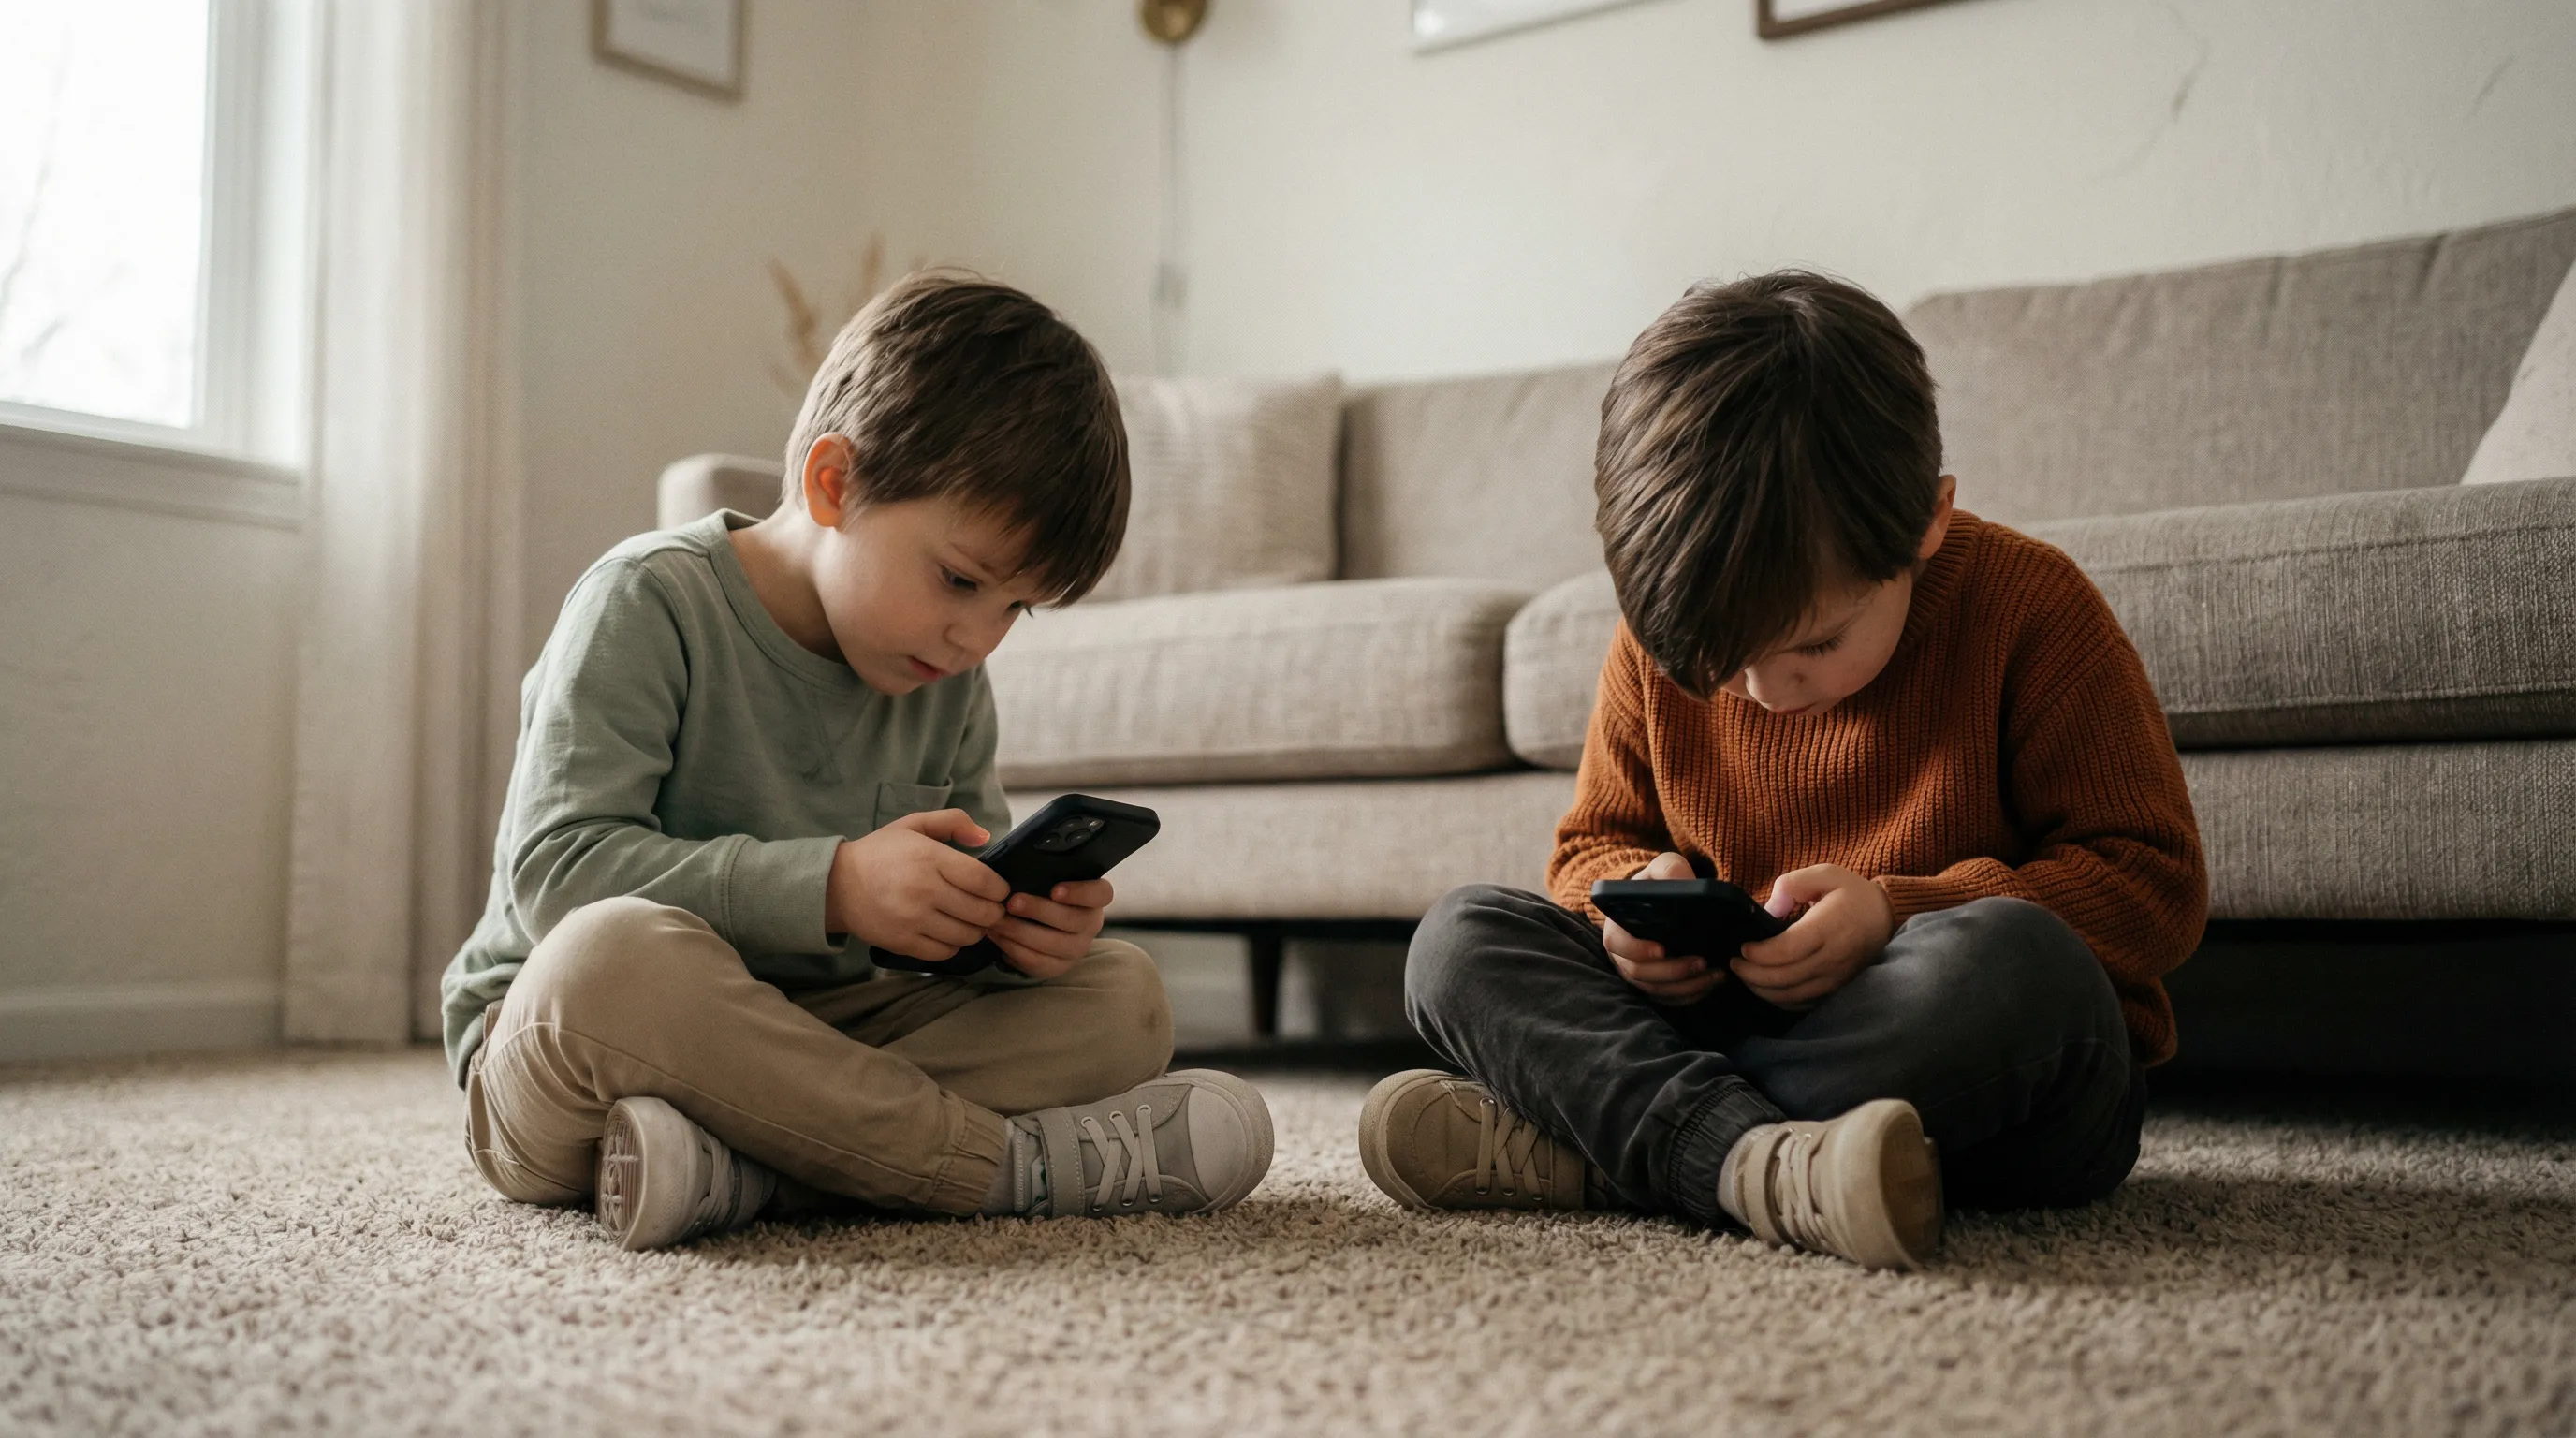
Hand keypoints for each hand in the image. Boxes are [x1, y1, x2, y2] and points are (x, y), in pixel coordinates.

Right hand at [828, 809, 1010, 963]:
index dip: (1000, 889)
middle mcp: (924, 891)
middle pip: (981, 912)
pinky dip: (955, 944)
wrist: (837, 886)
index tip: (1000, 890)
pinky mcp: (904, 943)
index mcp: (929, 859)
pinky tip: (951, 931)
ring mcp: (913, 921)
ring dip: (977, 930)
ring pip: (967, 935)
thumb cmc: (880, 853)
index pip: (983, 881)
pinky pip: (946, 952)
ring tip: (972, 920)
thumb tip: (985, 837)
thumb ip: (953, 821)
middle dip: (994, 911)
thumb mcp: (914, 824)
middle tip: (990, 907)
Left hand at [985, 878, 1114, 980]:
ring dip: (1021, 932)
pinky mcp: (1060, 966)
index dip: (1080, 893)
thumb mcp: (1047, 879)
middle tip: (1012, 903)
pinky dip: (1015, 950)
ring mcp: (1078, 948)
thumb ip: (1042, 873)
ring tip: (997, 921)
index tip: (1055, 890)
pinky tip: (999, 937)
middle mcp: (1091, 924)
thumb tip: (1019, 865)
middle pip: (1073, 920)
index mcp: (1094, 898)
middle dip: (1039, 911)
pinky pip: (1039, 962)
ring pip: (1053, 944)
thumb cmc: (1043, 892)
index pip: (1101, 893)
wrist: (1039, 923)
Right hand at [1601, 851, 1726, 1006]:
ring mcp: (1638, 974)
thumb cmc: (1661, 883)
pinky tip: (1712, 983)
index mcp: (1616, 927)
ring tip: (1714, 973)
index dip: (1637, 950)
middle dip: (1672, 971)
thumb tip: (1683, 884)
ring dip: (1686, 986)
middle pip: (1640, 974)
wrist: (1665, 901)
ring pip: (1656, 990)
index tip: (1662, 949)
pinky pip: (1669, 999)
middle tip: (1701, 962)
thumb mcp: (1664, 868)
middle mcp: (1622, 956)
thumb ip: (1671, 870)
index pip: (1618, 944)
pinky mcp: (1655, 985)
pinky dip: (1690, 995)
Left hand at [1729, 863, 1894, 1010]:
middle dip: (1752, 975)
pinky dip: (1781, 1001)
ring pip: (1793, 995)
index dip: (1759, 954)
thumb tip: (1768, 911)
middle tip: (1734, 964)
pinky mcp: (1838, 987)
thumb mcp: (1824, 873)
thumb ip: (1791, 886)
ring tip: (1745, 977)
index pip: (1787, 951)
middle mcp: (1833, 957)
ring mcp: (1837, 977)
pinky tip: (1767, 989)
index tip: (1743, 947)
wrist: (1885, 916)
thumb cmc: (1850, 892)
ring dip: (1763, 990)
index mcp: (1828, 927)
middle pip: (1785, 977)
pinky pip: (1805, 1003)